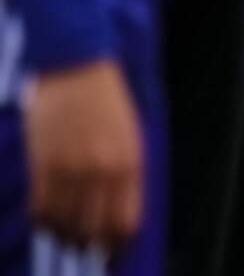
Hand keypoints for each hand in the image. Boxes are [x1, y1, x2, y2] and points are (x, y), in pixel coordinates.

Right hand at [24, 58, 142, 251]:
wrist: (78, 65)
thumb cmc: (108, 101)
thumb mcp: (131, 136)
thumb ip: (126, 174)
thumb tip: (117, 213)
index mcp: (130, 162)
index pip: (124, 222)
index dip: (116, 243)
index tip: (111, 251)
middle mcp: (101, 169)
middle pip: (92, 228)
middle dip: (89, 244)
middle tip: (83, 246)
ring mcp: (69, 167)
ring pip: (63, 222)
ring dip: (63, 234)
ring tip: (64, 235)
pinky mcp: (41, 162)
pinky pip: (39, 207)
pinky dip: (42, 220)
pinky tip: (45, 219)